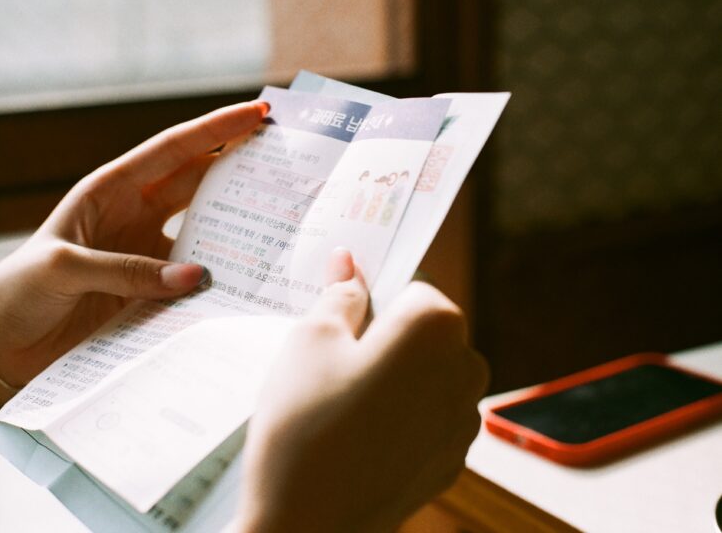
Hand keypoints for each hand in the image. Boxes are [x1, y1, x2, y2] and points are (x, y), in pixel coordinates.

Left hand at [0, 100, 267, 402]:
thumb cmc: (18, 292)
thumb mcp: (66, 269)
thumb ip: (129, 270)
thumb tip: (197, 276)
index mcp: (109, 191)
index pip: (173, 150)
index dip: (216, 129)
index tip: (258, 112)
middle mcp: (133, 216)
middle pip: (197, 182)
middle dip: (239, 166)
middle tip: (287, 160)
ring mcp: (144, 254)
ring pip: (202, 229)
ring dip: (236, 224)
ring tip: (281, 220)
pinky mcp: (148, 291)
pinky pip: (191, 279)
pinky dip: (217, 278)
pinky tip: (245, 280)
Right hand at [233, 249, 488, 532]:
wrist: (307, 527)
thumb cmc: (303, 426)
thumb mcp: (309, 341)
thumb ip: (339, 294)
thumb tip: (348, 262)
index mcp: (434, 327)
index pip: (413, 286)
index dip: (374, 298)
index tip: (342, 316)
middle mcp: (464, 370)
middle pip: (427, 332)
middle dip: (387, 338)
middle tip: (333, 362)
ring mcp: (462, 422)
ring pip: (430, 375)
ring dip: (396, 378)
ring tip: (341, 403)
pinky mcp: (451, 461)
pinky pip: (429, 418)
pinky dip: (401, 418)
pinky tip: (358, 436)